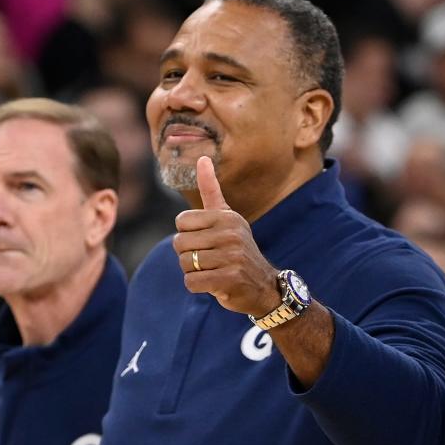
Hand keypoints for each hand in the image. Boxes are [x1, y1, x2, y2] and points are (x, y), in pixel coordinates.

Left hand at [174, 156, 280, 315]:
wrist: (264, 286)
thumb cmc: (238, 249)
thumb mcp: (228, 218)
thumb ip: (212, 190)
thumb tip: (203, 158)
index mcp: (227, 216)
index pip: (181, 222)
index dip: (188, 235)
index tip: (207, 241)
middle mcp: (231, 233)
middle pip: (180, 244)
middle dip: (188, 256)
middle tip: (210, 260)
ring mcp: (232, 257)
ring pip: (185, 264)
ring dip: (194, 272)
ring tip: (214, 270)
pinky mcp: (230, 279)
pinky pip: (192, 282)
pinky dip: (197, 286)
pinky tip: (214, 284)